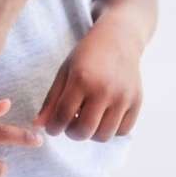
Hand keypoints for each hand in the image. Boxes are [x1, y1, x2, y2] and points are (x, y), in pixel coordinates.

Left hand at [32, 20, 144, 141]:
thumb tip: (38, 125)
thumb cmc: (87, 56)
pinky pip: (122, 131)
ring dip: (91, 134)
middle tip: (70, 125)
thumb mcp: (65, 71)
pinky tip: (104, 117)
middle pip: (84, 131)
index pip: (63, 116)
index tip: (52, 128)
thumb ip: (52, 99)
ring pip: (104, 135)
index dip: (54, 127)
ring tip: (86, 120)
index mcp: (81, 79)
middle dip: (72, 133)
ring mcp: (123, 97)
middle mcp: (104, 90)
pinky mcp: (137, 102)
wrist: (118, 40)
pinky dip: (111, 130)